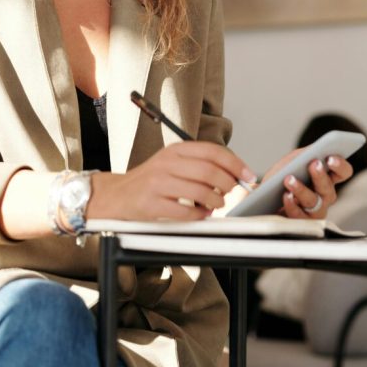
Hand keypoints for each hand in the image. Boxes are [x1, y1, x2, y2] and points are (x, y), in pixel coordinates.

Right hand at [87, 142, 256, 221]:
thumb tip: (234, 174)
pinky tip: (199, 216)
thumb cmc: (151, 181)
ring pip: (199, 191)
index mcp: (175, 150)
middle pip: (208, 171)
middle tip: (232, 194)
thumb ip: (199, 165)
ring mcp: (157, 183)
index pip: (212, 151)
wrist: (117, 195)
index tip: (248, 176)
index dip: (235, 164)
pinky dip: (198, 216)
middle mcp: (166, 163)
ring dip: (215, 202)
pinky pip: (184, 212)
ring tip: (216, 206)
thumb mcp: (172, 164)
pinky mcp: (150, 203)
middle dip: (228, 185)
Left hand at [261, 148, 353, 219]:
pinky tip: (285, 195)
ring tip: (289, 180)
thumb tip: (312, 151)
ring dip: (301, 189)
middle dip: (320, 176)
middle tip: (313, 164)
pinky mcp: (302, 222)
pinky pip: (299, 216)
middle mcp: (325, 196)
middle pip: (328, 188)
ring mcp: (315, 211)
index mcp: (327, 178)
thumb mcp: (292, 161)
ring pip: (313, 201)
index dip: (340, 166)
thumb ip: (303, 155)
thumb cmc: (283, 178)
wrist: (266, 199)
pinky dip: (291, 204)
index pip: (343, 173)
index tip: (330, 158)